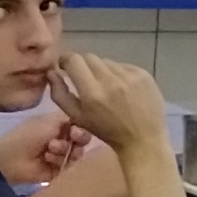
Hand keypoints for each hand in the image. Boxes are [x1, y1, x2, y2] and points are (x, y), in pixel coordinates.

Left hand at [0, 113, 91, 187]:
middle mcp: (62, 139)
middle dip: (77, 139)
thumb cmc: (29, 135)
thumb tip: (86, 118)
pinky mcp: (58, 171)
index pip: (81, 125)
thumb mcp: (50, 120)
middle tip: (71, 139)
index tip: (76, 129)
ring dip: (65, 150)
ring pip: (78, 154)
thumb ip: (71, 117)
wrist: (12, 158)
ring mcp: (61, 156)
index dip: (83, 127)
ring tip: (50, 150)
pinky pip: (71, 167)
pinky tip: (48, 160)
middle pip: (83, 140)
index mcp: (59, 124)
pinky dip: (61, 162)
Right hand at [50, 52, 169, 152]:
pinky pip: (124, 65)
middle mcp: (111, 80)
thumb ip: (60, 94)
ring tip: (106, 87)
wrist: (143, 138)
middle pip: (90, 57)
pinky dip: (119, 73)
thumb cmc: (107, 131)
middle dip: (83, 65)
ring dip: (102, 70)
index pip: (74, 60)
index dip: (66, 60)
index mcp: (92, 92)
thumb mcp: (77, 117)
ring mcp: (130, 76)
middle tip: (86, 79)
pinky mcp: (144, 74)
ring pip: (107, 61)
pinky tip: (122, 88)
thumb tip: (51, 72)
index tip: (65, 66)